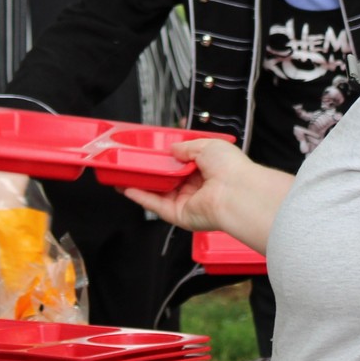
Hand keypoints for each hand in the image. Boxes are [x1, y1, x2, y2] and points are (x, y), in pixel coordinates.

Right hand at [121, 139, 289, 252]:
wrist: (237, 192)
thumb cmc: (230, 168)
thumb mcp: (207, 145)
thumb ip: (186, 146)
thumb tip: (172, 149)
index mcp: (207, 169)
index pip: (183, 163)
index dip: (167, 158)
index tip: (151, 151)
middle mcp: (197, 187)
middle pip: (168, 179)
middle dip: (151, 171)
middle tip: (133, 161)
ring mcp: (187, 202)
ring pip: (158, 192)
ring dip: (141, 184)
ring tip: (122, 173)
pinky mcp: (179, 215)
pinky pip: (156, 205)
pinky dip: (141, 197)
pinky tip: (126, 188)